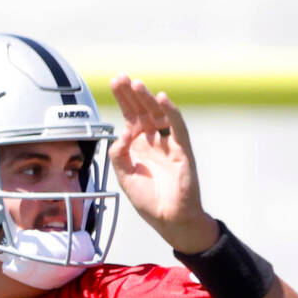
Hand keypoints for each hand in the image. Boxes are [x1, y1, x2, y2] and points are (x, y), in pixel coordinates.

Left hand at [108, 76, 216, 253]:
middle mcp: (153, 140)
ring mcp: (169, 143)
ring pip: (158, 115)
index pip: (130, 116)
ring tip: (136, 84)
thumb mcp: (124, 177)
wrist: (170, 219)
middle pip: (142, 110)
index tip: (114, 82)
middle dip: (131, 94)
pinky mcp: (182, 150)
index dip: (123, 99)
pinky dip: (170, 112)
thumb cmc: (150, 200)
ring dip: (148, 98)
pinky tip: (161, 99)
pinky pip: (177, 127)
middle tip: (121, 78)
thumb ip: (119, 155)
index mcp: (138, 145)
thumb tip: (121, 133)